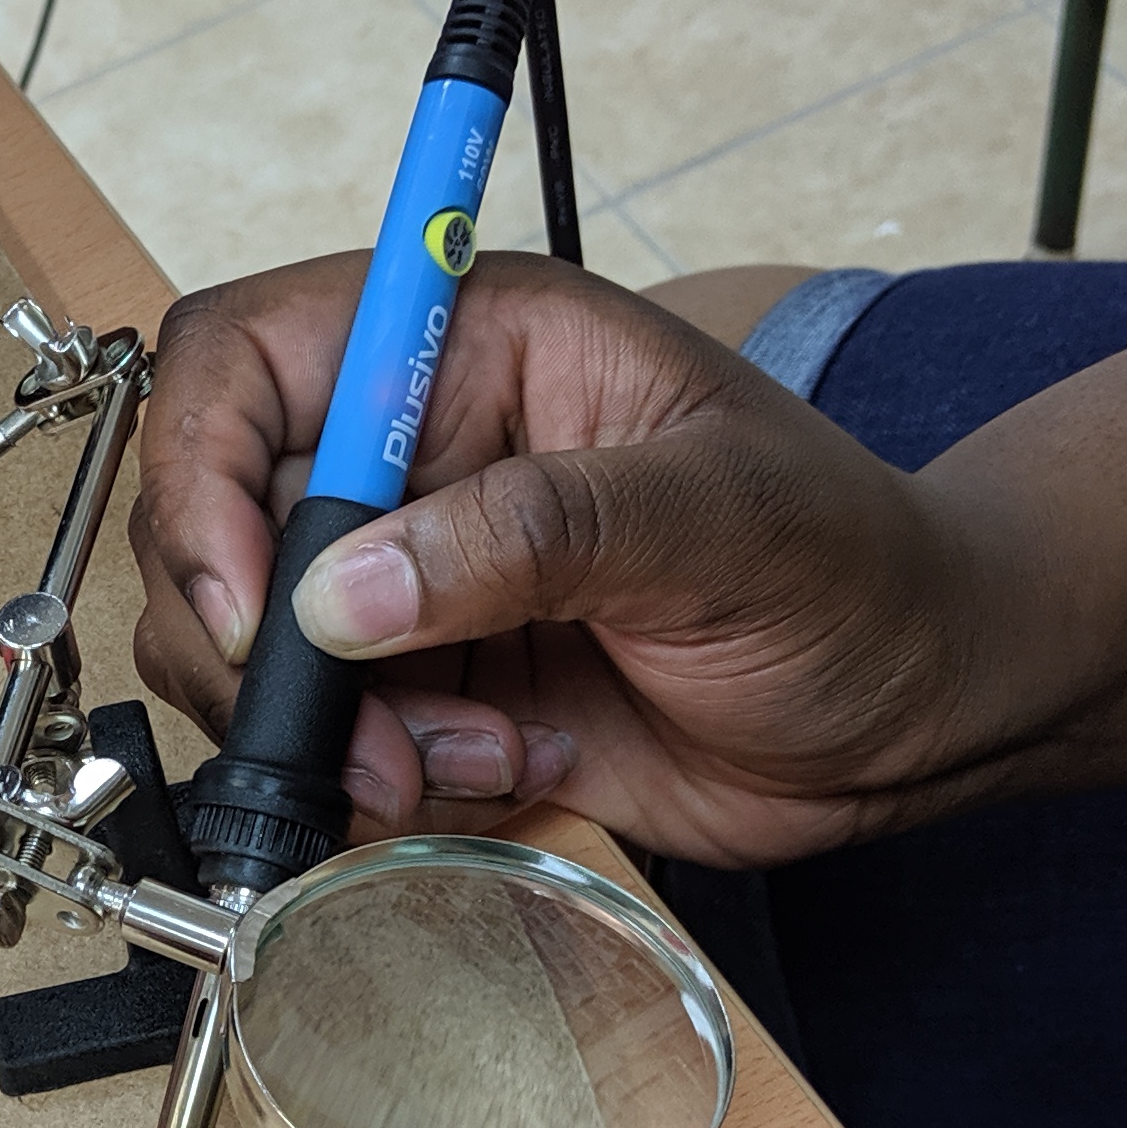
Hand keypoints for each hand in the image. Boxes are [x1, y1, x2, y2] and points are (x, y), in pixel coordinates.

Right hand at [127, 254, 1054, 867]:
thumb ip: (530, 535)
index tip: (256, 600)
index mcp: (467, 346)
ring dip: (325, 730)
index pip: (243, 357)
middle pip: (211, 519)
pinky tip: (501, 766)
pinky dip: (380, 781)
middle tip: (362, 726)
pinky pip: (323, 744)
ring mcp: (411, 579)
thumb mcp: (715, 518)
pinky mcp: (426, 691)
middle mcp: (413, 454)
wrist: (922, 709)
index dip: (204, 471)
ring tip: (461, 752)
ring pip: (246, 650)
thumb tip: (345, 593)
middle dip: (260, 640)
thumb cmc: (857, 567)